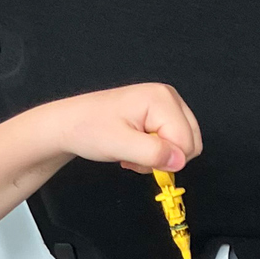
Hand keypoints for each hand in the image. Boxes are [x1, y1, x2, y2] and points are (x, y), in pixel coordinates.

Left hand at [23, 83, 203, 174]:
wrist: (69, 123)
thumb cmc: (88, 129)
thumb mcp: (119, 145)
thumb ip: (153, 153)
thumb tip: (180, 161)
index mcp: (161, 99)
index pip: (187, 142)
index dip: (166, 160)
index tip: (137, 159)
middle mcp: (168, 97)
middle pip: (190, 142)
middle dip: (164, 158)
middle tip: (134, 156)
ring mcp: (165, 104)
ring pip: (182, 145)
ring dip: (158, 157)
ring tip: (131, 152)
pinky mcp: (160, 113)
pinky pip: (172, 142)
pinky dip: (154, 152)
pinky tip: (134, 148)